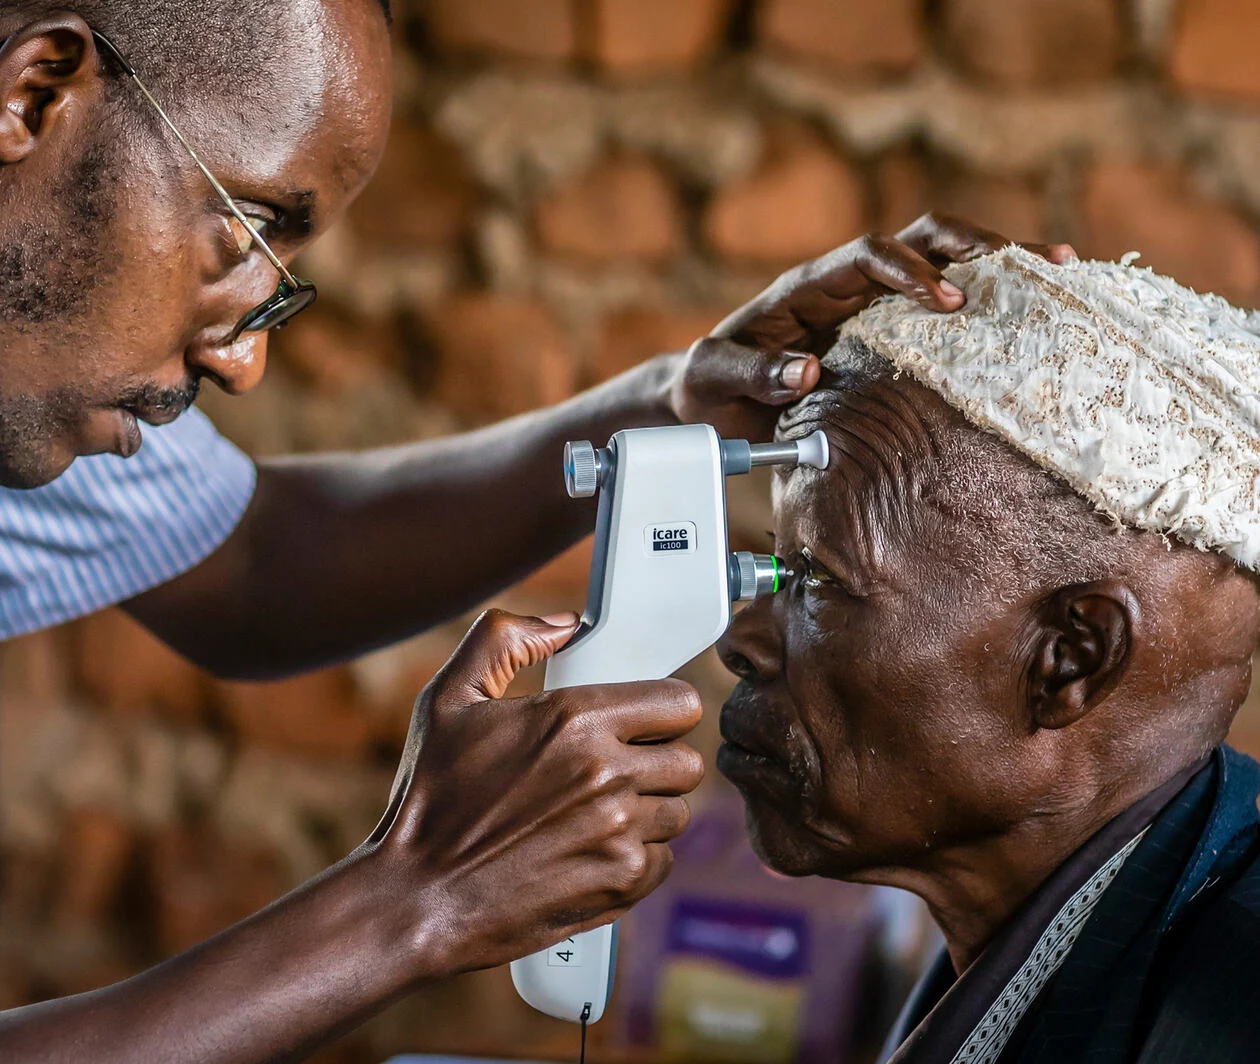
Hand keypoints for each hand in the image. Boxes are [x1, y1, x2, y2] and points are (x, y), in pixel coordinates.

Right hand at [366, 608, 704, 977]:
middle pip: (687, 760)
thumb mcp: (448, 699)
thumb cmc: (430, 800)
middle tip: (616, 771)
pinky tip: (589, 852)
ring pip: (677, 812)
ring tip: (595, 815)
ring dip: (646, 813)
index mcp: (574, 719)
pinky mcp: (621, 883)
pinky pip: (663, 861)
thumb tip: (564, 623)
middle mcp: (606, 773)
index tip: (645, 723)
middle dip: (657, 763)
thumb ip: (503, 639)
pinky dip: (635, 859)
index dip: (664, 711)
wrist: (417, 899)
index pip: (680, 703)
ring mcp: (618, 831)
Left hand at [669, 213, 1076, 440]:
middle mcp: (848, 288)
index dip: (909, 269)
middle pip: (920, 239)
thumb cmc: (707, 387)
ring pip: (944, 265)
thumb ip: (749, 372)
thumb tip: (805, 370)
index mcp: (807, 288)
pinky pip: (943, 312)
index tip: (947, 300)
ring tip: (1059, 272)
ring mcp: (873, 310)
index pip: (866, 255)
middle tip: (1031, 267)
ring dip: (999, 264)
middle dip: (974, 245)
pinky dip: (990, 305)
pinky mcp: (889, 339)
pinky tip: (1038, 314)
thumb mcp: (711, 380)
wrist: (709, 403)